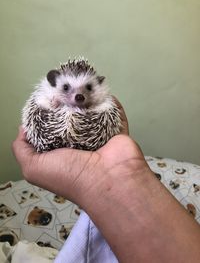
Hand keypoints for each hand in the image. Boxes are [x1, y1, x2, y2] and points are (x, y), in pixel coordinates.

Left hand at [12, 98, 149, 205]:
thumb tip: (24, 129)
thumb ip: (22, 150)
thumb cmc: (69, 174)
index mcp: (62, 151)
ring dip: (89, 100)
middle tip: (66, 87)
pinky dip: (111, 103)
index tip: (47, 97)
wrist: (107, 179)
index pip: (52, 129)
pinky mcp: (117, 132)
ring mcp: (101, 137)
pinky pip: (115, 114)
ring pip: (93, 114)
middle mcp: (80, 144)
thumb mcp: (34, 168)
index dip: (48, 113)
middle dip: (69, 103)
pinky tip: (103, 90)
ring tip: (84, 84)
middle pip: (73, 119)